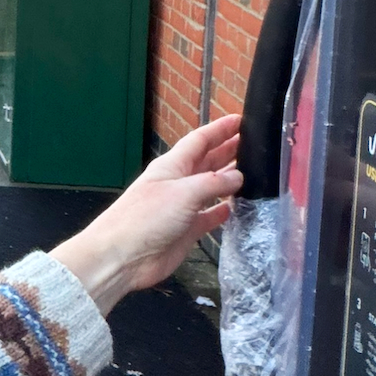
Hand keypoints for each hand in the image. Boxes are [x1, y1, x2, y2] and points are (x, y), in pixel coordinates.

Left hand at [50, 115, 242, 316]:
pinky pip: (209, 216)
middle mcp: (177, 183)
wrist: (122, 256)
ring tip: (251, 172)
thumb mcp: (182, 192)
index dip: (219, 129)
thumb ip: (212, 183)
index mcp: (172, 166)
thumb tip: (238, 177)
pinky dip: (222, 211)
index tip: (240, 120)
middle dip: (227, 150)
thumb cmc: (145, 218)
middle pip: (206, 161)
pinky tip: (235, 208)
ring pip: (210, 188)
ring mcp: (182, 208)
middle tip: (252, 143)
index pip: (199, 140)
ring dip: (228, 180)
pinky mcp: (186, 230)